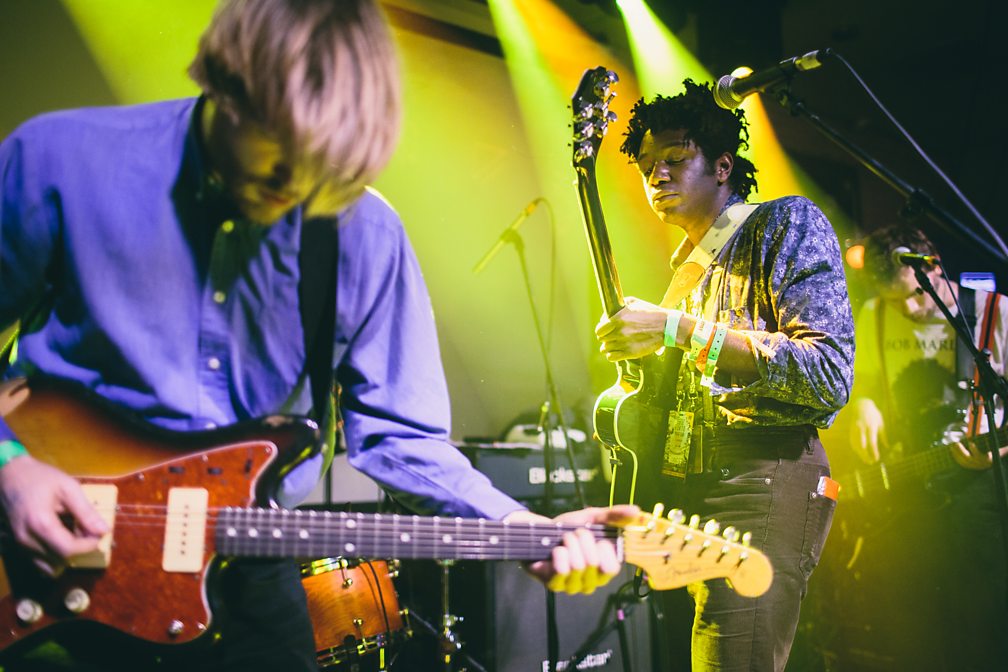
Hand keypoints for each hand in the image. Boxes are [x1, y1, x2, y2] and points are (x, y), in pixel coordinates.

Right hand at [0, 454, 108, 575]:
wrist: (9, 475)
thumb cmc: (40, 478)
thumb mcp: (68, 488)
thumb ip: (86, 512)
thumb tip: (104, 530)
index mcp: (40, 524)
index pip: (68, 549)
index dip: (88, 545)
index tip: (99, 533)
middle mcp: (27, 539)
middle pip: (59, 559)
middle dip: (79, 548)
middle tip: (87, 530)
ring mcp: (20, 544)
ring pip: (49, 565)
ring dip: (67, 554)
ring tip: (73, 533)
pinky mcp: (18, 545)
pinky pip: (38, 562)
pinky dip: (54, 556)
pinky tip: (60, 539)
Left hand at [504, 505, 638, 593]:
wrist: (540, 533)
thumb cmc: (569, 528)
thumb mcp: (593, 518)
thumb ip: (615, 515)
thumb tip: (636, 511)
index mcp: (605, 569)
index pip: (612, 566)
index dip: (602, 548)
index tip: (595, 537)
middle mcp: (592, 582)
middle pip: (592, 562)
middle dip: (581, 539)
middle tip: (573, 535)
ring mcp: (574, 586)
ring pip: (577, 565)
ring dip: (568, 544)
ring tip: (564, 541)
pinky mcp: (556, 586)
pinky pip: (562, 569)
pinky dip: (558, 552)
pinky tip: (555, 550)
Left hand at [595, 297, 666, 361]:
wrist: (667, 326)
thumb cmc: (651, 313)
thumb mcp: (634, 302)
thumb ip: (619, 306)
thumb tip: (608, 312)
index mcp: (618, 319)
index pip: (599, 330)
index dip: (602, 330)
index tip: (606, 330)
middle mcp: (619, 332)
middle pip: (602, 340)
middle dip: (607, 338)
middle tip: (613, 336)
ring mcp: (624, 343)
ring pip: (606, 349)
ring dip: (610, 347)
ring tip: (617, 344)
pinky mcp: (630, 353)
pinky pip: (611, 357)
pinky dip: (613, 355)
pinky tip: (619, 351)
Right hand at [849, 398, 886, 463]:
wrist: (861, 405)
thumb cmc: (873, 414)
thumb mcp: (881, 423)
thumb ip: (883, 435)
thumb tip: (887, 446)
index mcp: (871, 427)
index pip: (872, 442)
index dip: (874, 452)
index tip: (876, 459)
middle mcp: (862, 429)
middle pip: (862, 445)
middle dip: (866, 455)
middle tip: (870, 462)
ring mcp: (855, 430)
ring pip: (856, 444)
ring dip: (860, 454)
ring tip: (866, 460)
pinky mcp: (851, 430)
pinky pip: (852, 442)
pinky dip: (856, 449)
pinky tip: (860, 453)